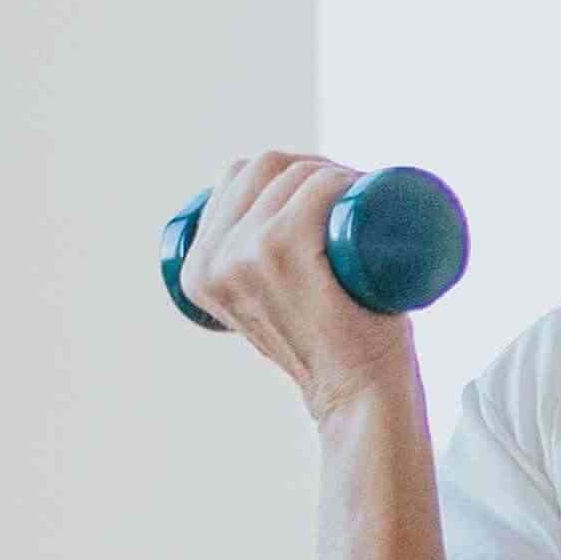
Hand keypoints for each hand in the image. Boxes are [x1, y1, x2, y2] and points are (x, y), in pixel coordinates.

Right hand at [178, 151, 427, 426]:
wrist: (359, 395)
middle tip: (352, 190)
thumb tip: (263, 245)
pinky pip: (310, 193)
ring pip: (289, 175)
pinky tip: (356, 185)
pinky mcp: (286, 255)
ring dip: (330, 169)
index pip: (235, 181)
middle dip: (309, 164)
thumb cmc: (329, 351)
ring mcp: (247, 256)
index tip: (326, 188)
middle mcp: (213, 260)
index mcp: (197, 269)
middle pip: (261, 169)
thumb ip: (255, 282)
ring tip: (362, 191)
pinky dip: (338, 179)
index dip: (284, 170)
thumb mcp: (269, 308)